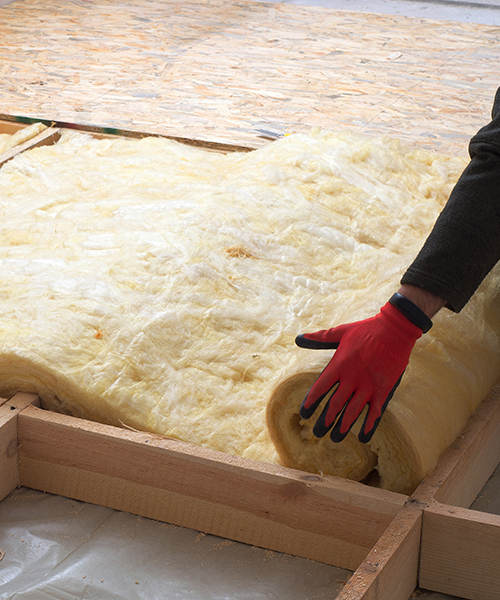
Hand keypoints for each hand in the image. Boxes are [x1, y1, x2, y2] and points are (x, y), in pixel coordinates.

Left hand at [296, 301, 423, 442]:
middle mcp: (352, 378)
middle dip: (325, 421)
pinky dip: (369, 426)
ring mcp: (369, 385)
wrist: (395, 329)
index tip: (304, 413)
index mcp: (339, 364)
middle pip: (335, 404)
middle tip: (316, 433)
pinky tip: (363, 437)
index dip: (311, 402)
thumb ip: (319, 338)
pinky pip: (375, 412)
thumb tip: (298, 339)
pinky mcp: (384, 390)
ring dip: (343, 426)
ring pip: (353, 412)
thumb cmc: (365, 330)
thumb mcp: (340, 332)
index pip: (320, 388)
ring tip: (335, 438)